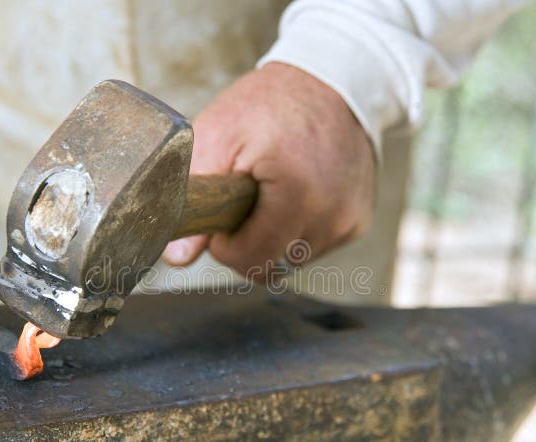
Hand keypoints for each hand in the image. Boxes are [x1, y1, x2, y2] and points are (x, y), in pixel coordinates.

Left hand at [162, 62, 375, 279]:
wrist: (331, 81)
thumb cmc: (268, 104)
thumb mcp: (217, 137)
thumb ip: (194, 198)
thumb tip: (176, 258)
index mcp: (297, 193)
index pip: (251, 260)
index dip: (225, 246)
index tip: (220, 218)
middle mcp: (331, 214)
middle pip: (271, 265)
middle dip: (249, 242)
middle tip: (242, 202)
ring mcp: (349, 220)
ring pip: (292, 259)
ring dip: (274, 238)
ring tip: (272, 192)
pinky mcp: (359, 222)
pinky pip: (315, 246)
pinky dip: (299, 229)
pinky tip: (296, 194)